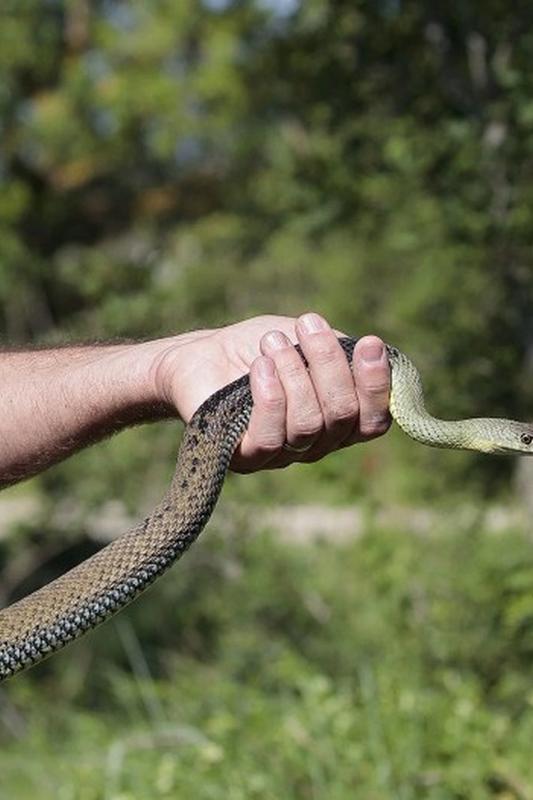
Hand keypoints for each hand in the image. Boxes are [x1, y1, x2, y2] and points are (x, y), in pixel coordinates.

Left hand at [154, 313, 390, 471]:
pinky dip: (270, 396)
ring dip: (294, 374)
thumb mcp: (307, 340)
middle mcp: (316, 444)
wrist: (201, 356)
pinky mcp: (247, 458)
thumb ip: (342, 352)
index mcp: (337, 421)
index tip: (369, 343)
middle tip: (307, 324)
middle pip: (342, 416)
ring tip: (272, 341)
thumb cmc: (259, 347)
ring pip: (308, 424)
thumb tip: (374, 357)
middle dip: (328, 364)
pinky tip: (260, 367)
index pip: (373, 420)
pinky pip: (270, 437)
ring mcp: (283, 455)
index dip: (376, 384)